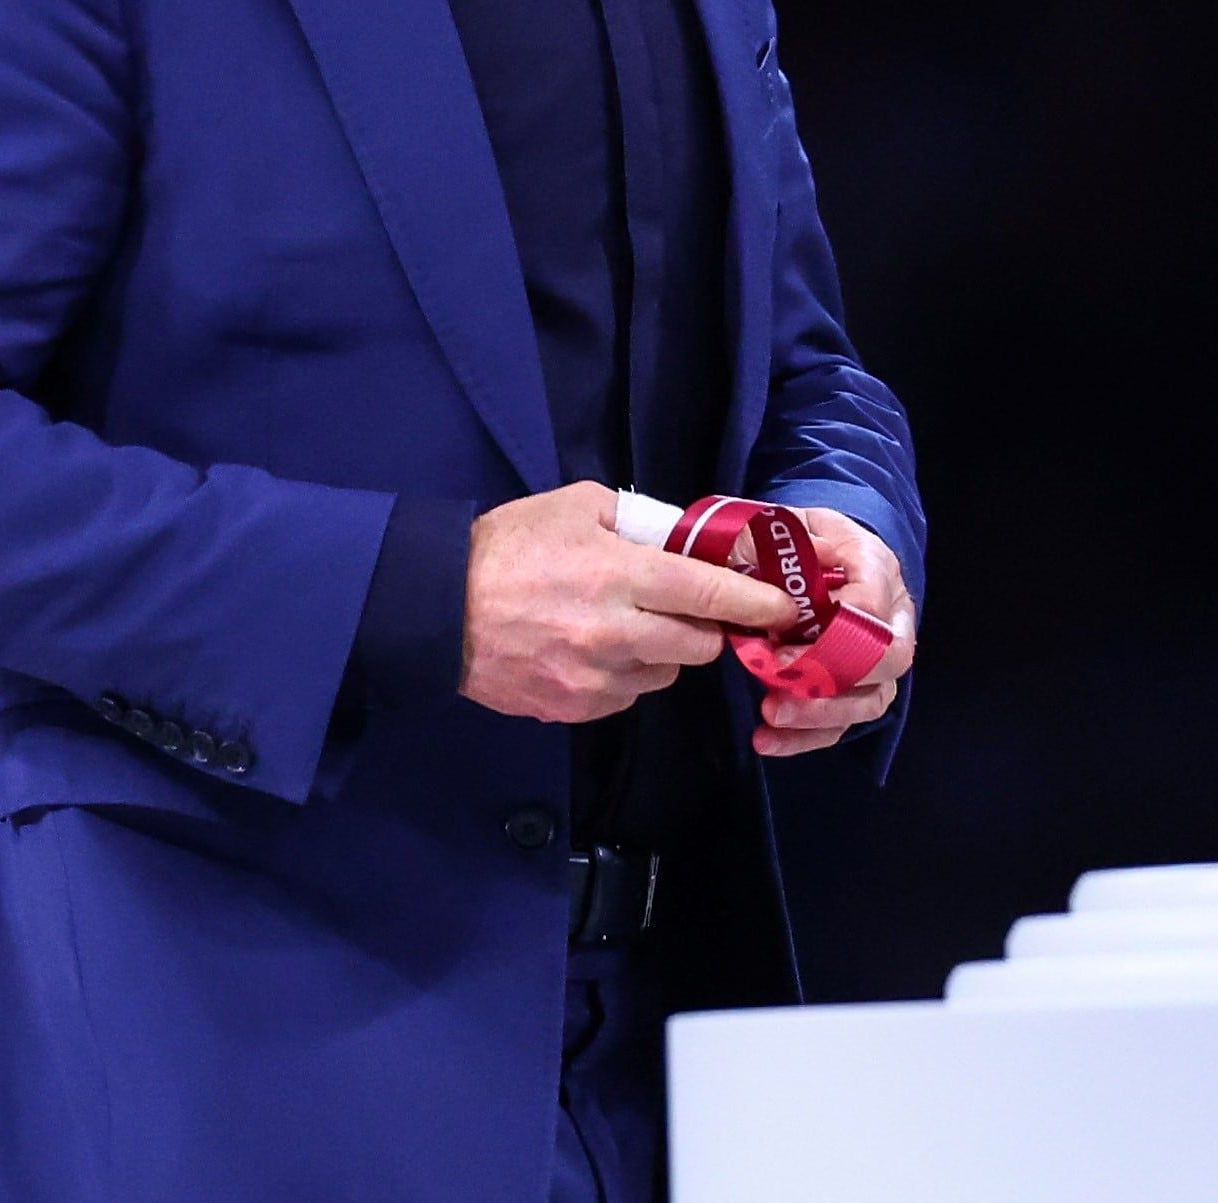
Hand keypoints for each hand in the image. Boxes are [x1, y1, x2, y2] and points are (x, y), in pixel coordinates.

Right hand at [461, 483, 795, 722]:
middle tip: (690, 610)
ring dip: (663, 655)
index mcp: (620, 576)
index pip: (709, 596)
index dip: (754, 603)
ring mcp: (594, 680)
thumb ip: (637, 521)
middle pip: (699, 647)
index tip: (783, 607)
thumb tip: (682, 539)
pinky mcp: (573, 709)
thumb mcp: (574, 507)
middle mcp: (615, 635)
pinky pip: (625, 697)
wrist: (434, 609)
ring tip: (629, 627)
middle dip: (706, 629)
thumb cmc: (506, 547)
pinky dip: (625, 677)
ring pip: (665, 676)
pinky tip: (595, 651)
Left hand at [752, 508, 917, 756]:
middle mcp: (892, 617)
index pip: (872, 604)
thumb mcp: (795, 524)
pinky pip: (843, 725)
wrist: (820, 554)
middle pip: (888, 659)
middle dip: (833, 679)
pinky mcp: (858, 691)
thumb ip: (792, 539)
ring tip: (770, 717)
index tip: (782, 643)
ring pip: (872, 700)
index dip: (833, 630)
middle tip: (779, 683)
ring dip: (821, 714)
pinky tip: (767, 740)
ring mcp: (880, 659)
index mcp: (878, 568)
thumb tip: (799, 562)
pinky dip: (806, 738)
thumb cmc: (806, 540)